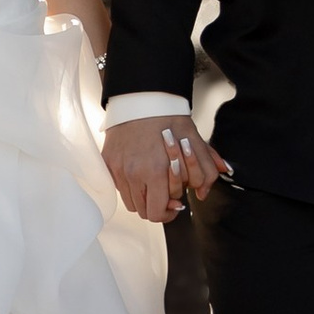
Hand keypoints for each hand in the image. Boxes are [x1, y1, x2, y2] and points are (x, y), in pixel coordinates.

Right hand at [104, 114, 225, 221]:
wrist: (142, 99)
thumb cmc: (169, 119)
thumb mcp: (195, 142)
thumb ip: (206, 170)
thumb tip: (203, 193)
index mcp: (155, 172)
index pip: (157, 213)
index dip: (168, 214)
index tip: (174, 206)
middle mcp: (133, 174)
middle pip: (143, 212)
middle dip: (157, 206)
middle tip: (165, 194)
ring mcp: (117, 169)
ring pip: (130, 203)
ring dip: (142, 198)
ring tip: (152, 183)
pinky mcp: (107, 163)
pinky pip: (118, 188)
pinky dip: (129, 186)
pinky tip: (139, 173)